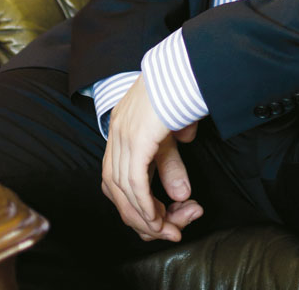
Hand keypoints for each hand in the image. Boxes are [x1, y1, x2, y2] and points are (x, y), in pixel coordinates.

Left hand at [101, 74, 201, 240]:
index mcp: (120, 128)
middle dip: (136, 215)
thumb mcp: (173, 136)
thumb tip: (181, 194)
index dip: (129, 202)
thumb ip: (171, 165)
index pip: (113, 176)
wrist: (184, 67)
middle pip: (114, 187)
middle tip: (161, 231)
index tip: (152, 219)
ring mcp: (124, 135)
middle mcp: (117, 133)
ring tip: (163, 229)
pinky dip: (144, 204)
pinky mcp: (137, 138)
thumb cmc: (181, 93)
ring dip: (143, 215)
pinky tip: (157, 217)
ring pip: (123, 188)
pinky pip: (135, 181)